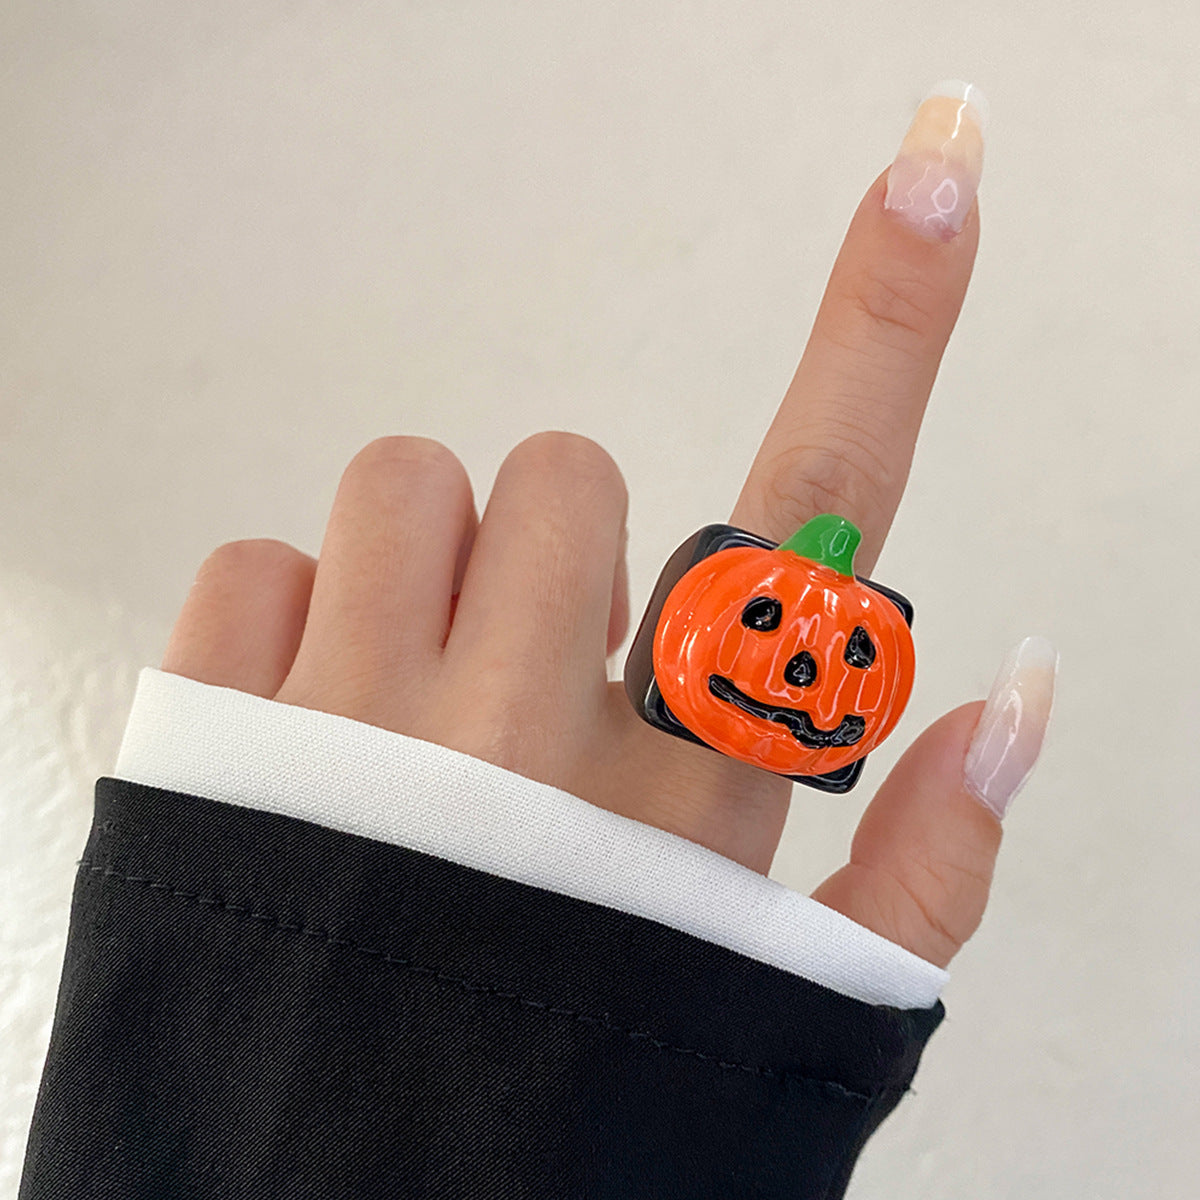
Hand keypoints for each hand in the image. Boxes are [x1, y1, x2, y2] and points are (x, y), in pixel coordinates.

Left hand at [162, 118, 1039, 969]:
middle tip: (527, 687)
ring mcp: (362, 733)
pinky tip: (306, 737)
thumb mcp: (776, 1021)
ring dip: (420, 573)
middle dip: (549, 562)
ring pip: (404, 487)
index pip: (824, 528)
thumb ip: (923, 863)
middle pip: (564, 475)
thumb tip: (1016, 695)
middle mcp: (539, 743)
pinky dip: (281, 624)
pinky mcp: (212, 739)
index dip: (888, 331)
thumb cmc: (564, 1128)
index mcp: (692, 807)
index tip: (935, 175)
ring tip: (417, 708)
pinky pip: (253, 562)